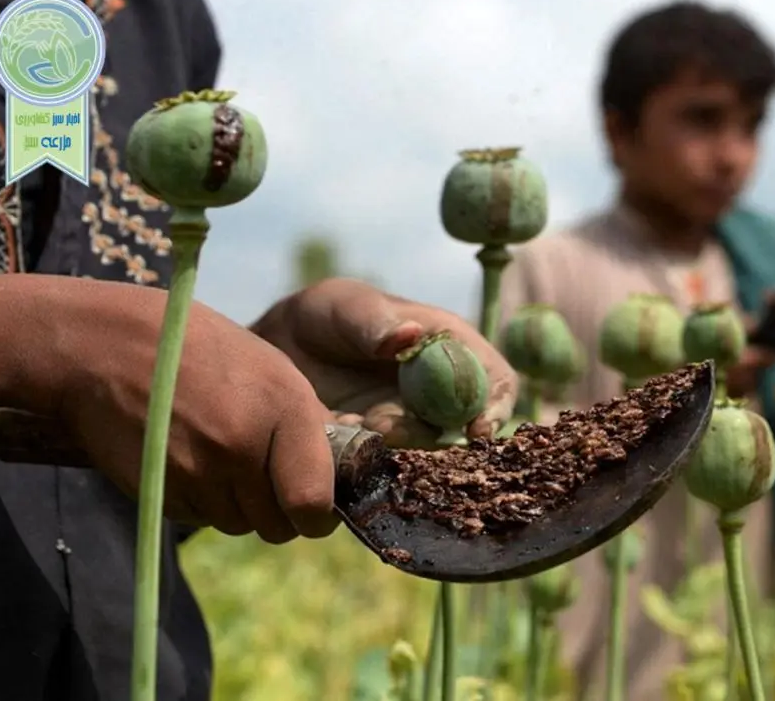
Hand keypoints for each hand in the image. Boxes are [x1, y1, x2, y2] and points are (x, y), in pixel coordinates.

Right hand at [24, 277, 338, 543]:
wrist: (110, 350)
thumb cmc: (204, 353)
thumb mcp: (272, 370)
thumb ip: (310, 423)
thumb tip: (340, 473)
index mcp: (285, 409)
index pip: (313, 503)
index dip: (319, 517)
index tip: (317, 509)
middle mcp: (243, 446)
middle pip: (278, 525)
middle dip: (281, 513)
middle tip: (270, 482)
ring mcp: (198, 473)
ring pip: (240, 525)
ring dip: (242, 507)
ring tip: (226, 459)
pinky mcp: (162, 493)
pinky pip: (202, 518)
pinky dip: (206, 502)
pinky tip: (194, 461)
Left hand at [252, 278, 517, 447]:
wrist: (278, 351)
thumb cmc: (323, 316)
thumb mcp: (344, 306)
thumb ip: (373, 320)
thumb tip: (409, 335)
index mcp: (450, 347)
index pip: (496, 381)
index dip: (496, 406)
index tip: (476, 428)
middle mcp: (441, 392)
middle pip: (465, 428)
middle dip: (429, 434)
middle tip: (381, 425)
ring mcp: (413, 425)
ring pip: (425, 453)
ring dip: (390, 446)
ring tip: (346, 421)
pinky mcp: (383, 452)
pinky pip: (388, 468)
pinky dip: (364, 461)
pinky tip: (333, 437)